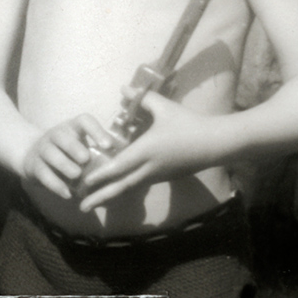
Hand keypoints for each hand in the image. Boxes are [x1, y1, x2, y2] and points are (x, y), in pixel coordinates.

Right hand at [22, 115, 117, 198]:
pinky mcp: (34, 165)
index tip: (108, 146)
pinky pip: (44, 174)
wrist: (33, 155)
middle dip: (73, 147)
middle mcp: (56, 135)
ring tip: (76, 176)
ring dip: (64, 165)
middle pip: (62, 136)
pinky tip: (68, 194)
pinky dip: (56, 185)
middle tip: (86, 159)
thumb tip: (126, 159)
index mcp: (72, 128)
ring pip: (50, 154)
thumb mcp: (81, 144)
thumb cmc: (68, 151)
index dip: (95, 131)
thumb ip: (100, 149)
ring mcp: (43, 149)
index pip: (83, 121)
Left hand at [77, 90, 222, 211]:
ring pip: (130, 188)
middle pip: (120, 186)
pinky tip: (115, 190)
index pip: (118, 166)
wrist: (216, 143)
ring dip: (111, 196)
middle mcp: (149, 168)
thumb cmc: (189, 123)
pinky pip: (139, 185)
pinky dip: (124, 189)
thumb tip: (123, 89)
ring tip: (93, 203)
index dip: (100, 175)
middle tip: (80, 208)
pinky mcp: (164, 177)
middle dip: (99, 197)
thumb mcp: (164, 107)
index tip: (83, 182)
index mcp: (146, 151)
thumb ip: (141, 99)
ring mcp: (157, 175)